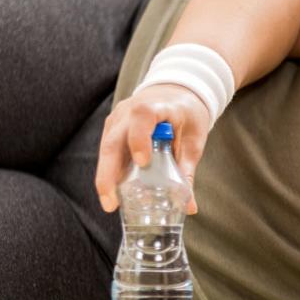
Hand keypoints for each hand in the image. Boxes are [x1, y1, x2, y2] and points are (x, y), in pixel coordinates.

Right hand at [94, 83, 212, 214]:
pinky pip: (108, 151)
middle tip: (111, 202)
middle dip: (108, 174)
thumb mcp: (194, 139)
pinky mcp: (112, 129)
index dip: (140, 138)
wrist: (176, 92)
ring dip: (106, 177)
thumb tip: (189, 207)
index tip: (143, 162)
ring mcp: (117, 120)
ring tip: (110, 203)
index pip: (142, 116)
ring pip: (106, 149)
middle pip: (113, 141)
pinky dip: (110, 171)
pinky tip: (114, 192)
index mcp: (154, 105)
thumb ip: (188, 170)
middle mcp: (128, 111)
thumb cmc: (187, 113)